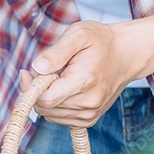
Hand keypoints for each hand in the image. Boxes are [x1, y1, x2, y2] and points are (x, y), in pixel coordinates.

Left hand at [20, 20, 146, 127]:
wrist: (126, 55)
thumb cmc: (100, 41)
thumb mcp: (78, 34)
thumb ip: (56, 52)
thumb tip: (36, 67)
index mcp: (84, 82)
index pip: (45, 99)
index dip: (30, 87)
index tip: (28, 72)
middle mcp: (88, 103)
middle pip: (45, 107)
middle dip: (38, 90)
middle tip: (47, 70)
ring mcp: (90, 114)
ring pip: (50, 114)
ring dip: (47, 97)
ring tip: (60, 77)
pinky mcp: (89, 119)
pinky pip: (60, 118)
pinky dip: (56, 105)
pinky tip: (64, 88)